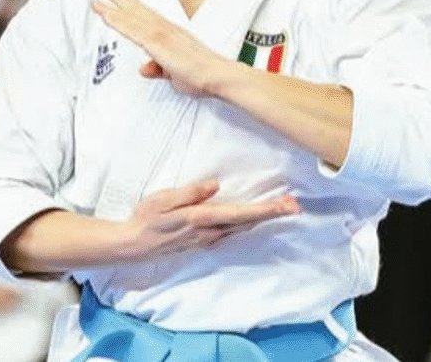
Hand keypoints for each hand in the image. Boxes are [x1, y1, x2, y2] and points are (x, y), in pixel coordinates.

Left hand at [93, 0, 227, 96]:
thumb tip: (144, 69)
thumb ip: (158, 69)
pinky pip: (133, 30)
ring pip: (133, 16)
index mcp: (172, 34)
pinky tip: (107, 16)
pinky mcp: (159, 42)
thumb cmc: (203, 75)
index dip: (133, 5)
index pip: (148, 16)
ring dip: (114, 6)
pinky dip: (119, 21)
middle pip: (138, 9)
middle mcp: (166, 29)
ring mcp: (162, 34)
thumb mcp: (175, 74)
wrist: (217, 76)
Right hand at [119, 180, 298, 260]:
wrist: (134, 245)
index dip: (265, 209)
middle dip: (272, 213)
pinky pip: (232, 231)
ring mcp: (207, 238)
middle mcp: (209, 232)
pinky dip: (248, 222)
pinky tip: (255, 218)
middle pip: (247, 222)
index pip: (240, 213)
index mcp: (201, 218)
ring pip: (242, 227)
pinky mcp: (204, 240)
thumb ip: (190, 192)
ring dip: (262, 218)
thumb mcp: (163, 200)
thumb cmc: (146, 218)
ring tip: (282, 208)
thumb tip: (214, 185)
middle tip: (296, 205)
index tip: (285, 206)